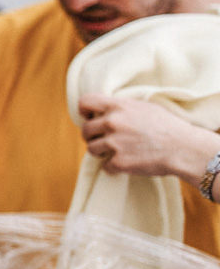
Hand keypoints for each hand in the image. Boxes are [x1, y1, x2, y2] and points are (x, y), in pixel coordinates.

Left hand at [77, 93, 219, 183]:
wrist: (185, 148)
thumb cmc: (168, 127)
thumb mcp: (145, 108)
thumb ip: (122, 108)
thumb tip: (104, 111)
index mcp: (119, 106)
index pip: (85, 102)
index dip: (84, 111)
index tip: (89, 118)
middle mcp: (113, 123)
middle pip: (85, 130)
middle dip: (92, 136)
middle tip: (103, 140)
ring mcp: (115, 143)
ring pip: (91, 149)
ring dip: (100, 152)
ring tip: (117, 151)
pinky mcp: (119, 162)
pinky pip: (105, 166)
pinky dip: (114, 167)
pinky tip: (127, 162)